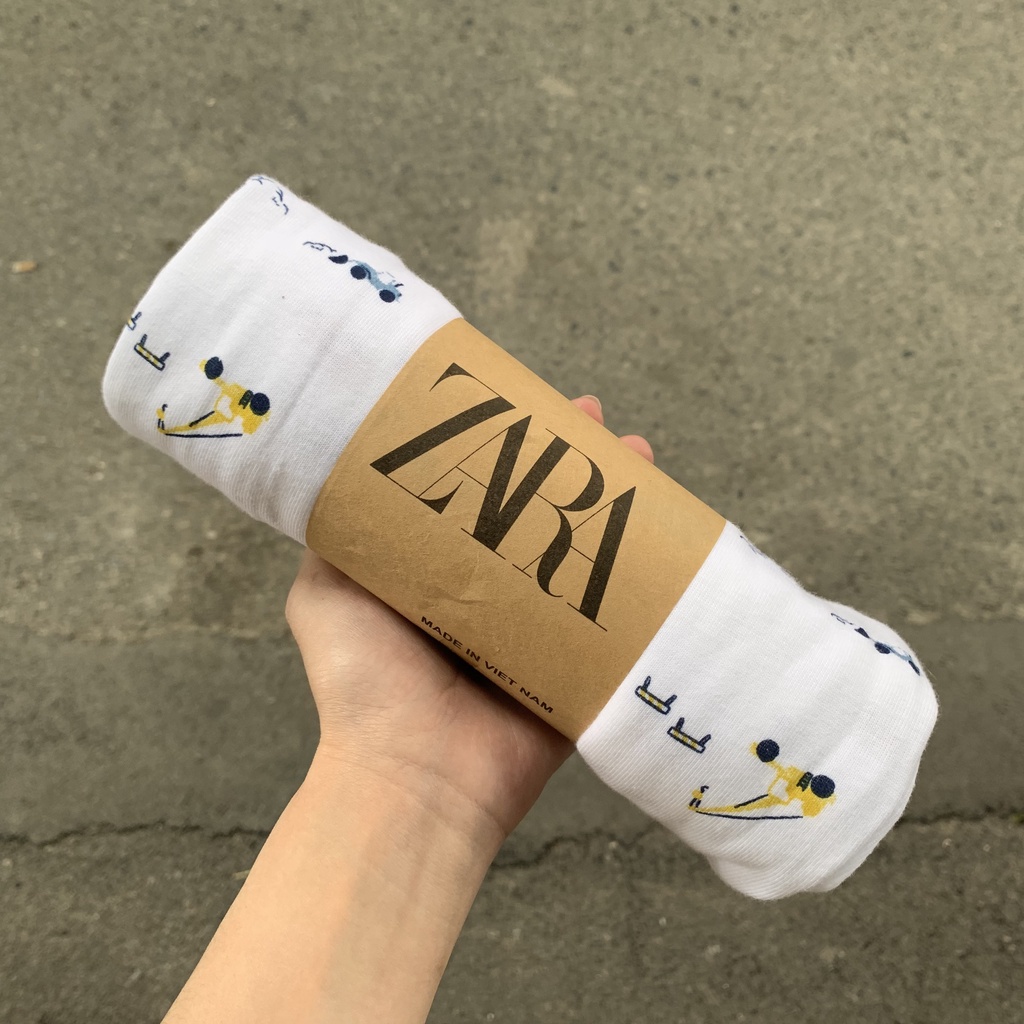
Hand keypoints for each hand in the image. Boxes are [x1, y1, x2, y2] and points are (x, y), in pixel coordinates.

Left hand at [286, 396, 654, 852]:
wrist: (415, 775)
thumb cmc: (365, 681)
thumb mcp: (325, 592)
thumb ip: (338, 537)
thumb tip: (343, 477)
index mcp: (440, 574)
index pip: (481, 495)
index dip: (507, 449)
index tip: (528, 407)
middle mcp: (492, 596)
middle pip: (541, 514)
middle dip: (570, 465)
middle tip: (594, 423)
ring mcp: (541, 632)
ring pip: (586, 552)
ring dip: (616, 502)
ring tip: (639, 454)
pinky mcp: (580, 667)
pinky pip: (621, 614)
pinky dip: (648, 573)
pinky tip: (669, 529)